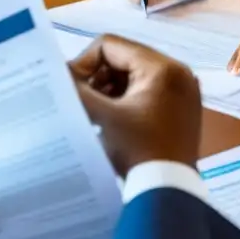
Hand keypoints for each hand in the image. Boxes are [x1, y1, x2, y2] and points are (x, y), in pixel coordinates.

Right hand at [69, 34, 201, 174]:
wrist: (168, 192)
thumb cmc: (137, 150)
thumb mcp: (102, 116)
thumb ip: (76, 89)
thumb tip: (56, 73)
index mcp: (162, 67)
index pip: (111, 45)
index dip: (84, 62)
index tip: (72, 87)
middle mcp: (178, 72)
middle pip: (124, 58)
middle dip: (98, 77)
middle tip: (83, 100)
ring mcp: (183, 91)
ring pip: (134, 75)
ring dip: (111, 89)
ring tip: (96, 112)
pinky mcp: (182, 108)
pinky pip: (147, 90)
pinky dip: (127, 99)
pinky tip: (113, 119)